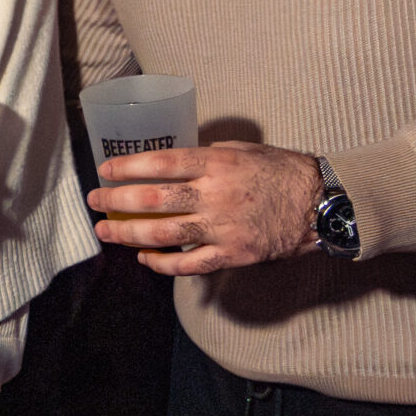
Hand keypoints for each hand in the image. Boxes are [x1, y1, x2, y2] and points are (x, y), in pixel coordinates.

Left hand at [89, 141, 323, 277]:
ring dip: (128, 234)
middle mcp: (216, 197)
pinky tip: (144, 259)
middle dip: (116, 201)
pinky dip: (162, 264)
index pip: (162, 163)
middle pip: (154, 200)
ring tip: (106, 231)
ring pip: (164, 235)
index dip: (128, 167)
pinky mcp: (232, 255)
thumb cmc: (281, 171)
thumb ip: (206, 156)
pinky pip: (189, 265)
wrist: (320, 204)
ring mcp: (223, 229)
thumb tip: (171, 163)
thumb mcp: (242, 150)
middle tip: (95, 200)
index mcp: (217, 165)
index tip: (105, 168)